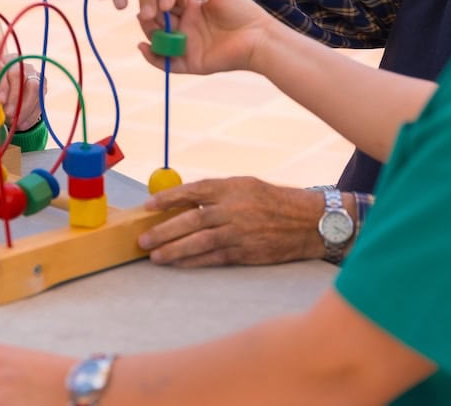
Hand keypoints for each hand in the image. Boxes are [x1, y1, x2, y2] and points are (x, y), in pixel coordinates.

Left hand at [0, 61, 44, 130]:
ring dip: (24, 107)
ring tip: (15, 122)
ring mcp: (31, 71)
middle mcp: (15, 61)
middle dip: (13, 97)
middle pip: (18, 74)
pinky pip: (40, 98)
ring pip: (33, 86)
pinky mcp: (42, 83)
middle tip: (8, 115)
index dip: (0, 84)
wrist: (7, 92)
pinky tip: (22, 125)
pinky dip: (31, 114)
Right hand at [137, 0, 274, 75]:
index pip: (166, 1)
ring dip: (149, 30)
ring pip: (158, 39)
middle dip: (150, 11)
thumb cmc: (242, 11)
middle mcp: (185, 27)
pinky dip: (152, 56)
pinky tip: (143, 46)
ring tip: (145, 19)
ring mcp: (185, 46)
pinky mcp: (189, 63)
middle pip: (157, 19)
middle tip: (145, 5)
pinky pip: (165, 62)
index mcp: (190, 9)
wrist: (259, 36)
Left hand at [140, 178, 325, 266]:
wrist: (307, 222)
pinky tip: (179, 264)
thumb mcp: (245, 186)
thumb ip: (216, 192)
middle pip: (191, 220)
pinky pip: (214, 258)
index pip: (193, 191)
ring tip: (155, 256)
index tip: (148, 205)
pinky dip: (194, 262)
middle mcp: (234, 208)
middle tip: (143, 239)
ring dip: (174, 250)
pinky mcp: (246, 252)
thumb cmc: (271, 201)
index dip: (168, 198)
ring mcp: (240, 232)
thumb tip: (181, 202)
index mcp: (232, 187)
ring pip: (199, 242)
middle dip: (163, 230)